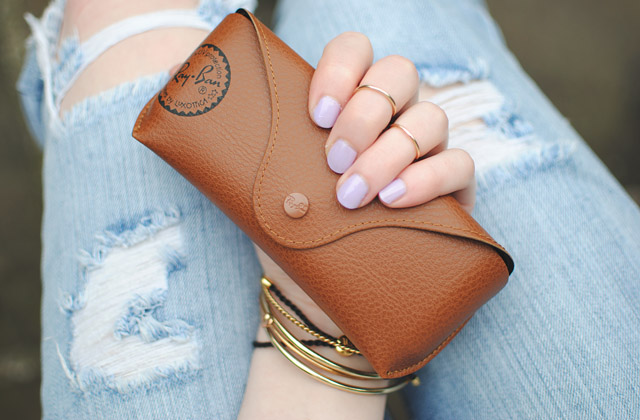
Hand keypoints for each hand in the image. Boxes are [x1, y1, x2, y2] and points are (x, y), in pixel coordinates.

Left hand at [253, 31, 477, 348]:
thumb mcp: (268, 189)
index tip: (317, 113)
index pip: (356, 52)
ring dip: (388, 153)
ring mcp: (425, 151)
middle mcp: (392, 118)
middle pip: (399, 75)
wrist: (321, 297)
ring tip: (352, 194)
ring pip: (430, 118)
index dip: (341, 68)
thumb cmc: (295, 234)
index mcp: (349, 104)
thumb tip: (210, 128)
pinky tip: (394, 199)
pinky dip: (428, 178)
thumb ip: (261, 157)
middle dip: (364, 116)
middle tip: (332, 161)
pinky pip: (459, 165)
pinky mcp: (453, 191)